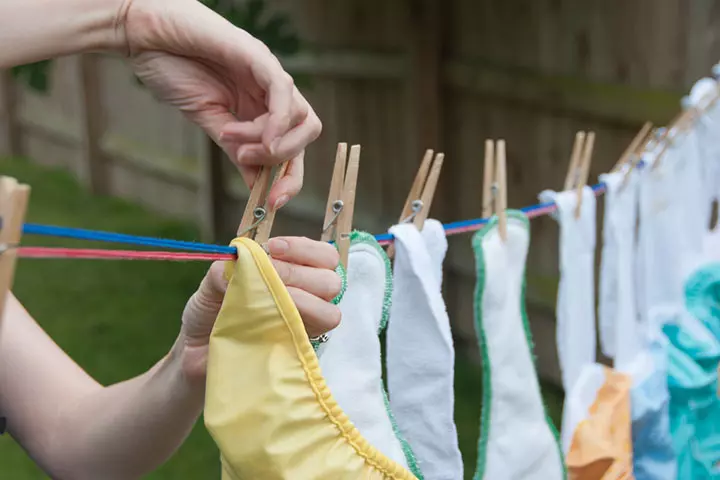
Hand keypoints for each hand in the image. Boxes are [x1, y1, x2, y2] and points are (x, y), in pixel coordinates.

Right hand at [118, 0, 321, 209]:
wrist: (143, 35)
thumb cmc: (172, 70)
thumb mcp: (210, 122)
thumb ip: (238, 151)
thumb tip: (258, 186)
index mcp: (261, 107)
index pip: (293, 146)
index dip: (289, 178)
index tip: (271, 203)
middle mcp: (272, 91)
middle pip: (309, 132)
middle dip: (287, 163)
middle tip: (247, 164)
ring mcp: (268, 73)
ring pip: (300, 117)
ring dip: (268, 141)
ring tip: (230, 137)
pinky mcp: (257, 56)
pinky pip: (283, 93)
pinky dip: (275, 121)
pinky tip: (257, 136)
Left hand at [178, 237, 341, 379]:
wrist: (192, 355)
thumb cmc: (207, 316)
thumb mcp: (211, 284)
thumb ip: (227, 269)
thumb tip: (245, 261)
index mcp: (292, 274)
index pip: (323, 256)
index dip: (304, 249)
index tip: (273, 248)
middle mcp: (305, 299)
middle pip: (331, 280)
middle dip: (299, 272)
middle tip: (268, 274)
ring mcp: (303, 328)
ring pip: (330, 312)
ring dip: (302, 301)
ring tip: (270, 300)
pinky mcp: (296, 352)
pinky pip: (313, 341)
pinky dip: (295, 326)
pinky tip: (271, 323)